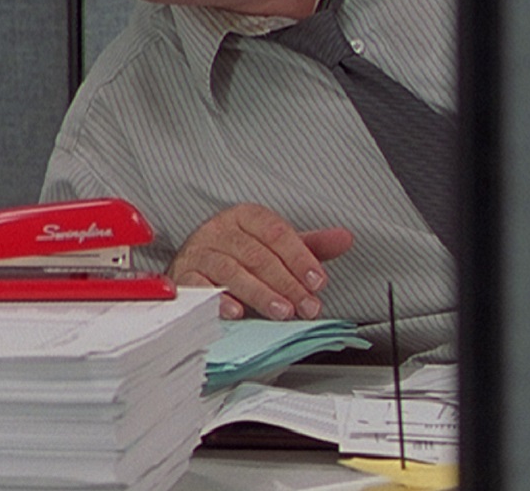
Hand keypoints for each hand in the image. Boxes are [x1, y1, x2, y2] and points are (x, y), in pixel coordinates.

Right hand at [169, 203, 354, 320]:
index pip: (277, 233)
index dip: (300, 258)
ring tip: (282, 311)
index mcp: (245, 216)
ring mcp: (199, 251)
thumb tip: (345, 238)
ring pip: (232, 271)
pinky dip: (218, 300)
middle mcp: (220, 229)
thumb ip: (309, 245)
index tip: (319, 281)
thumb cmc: (237, 254)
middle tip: (307, 306)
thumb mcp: (274, 246)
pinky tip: (237, 312)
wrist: (190, 263)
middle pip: (258, 255)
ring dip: (260, 293)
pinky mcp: (183, 275)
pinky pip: (200, 287)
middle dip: (287, 283)